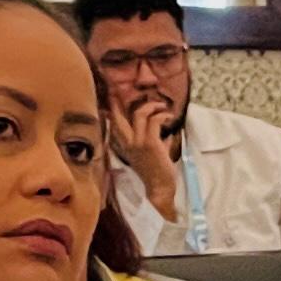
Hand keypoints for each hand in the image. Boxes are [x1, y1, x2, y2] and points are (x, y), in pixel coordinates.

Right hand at [109, 89, 183, 213]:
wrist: (160, 188)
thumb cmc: (157, 173)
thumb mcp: (152, 155)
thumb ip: (156, 142)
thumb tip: (166, 134)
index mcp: (126, 146)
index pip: (114, 126)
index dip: (112, 110)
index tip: (111, 98)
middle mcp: (128, 143)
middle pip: (118, 117)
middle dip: (119, 102)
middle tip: (124, 91)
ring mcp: (138, 143)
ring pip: (140, 114)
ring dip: (153, 106)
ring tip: (163, 106)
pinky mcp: (150, 143)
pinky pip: (155, 120)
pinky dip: (163, 115)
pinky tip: (169, 117)